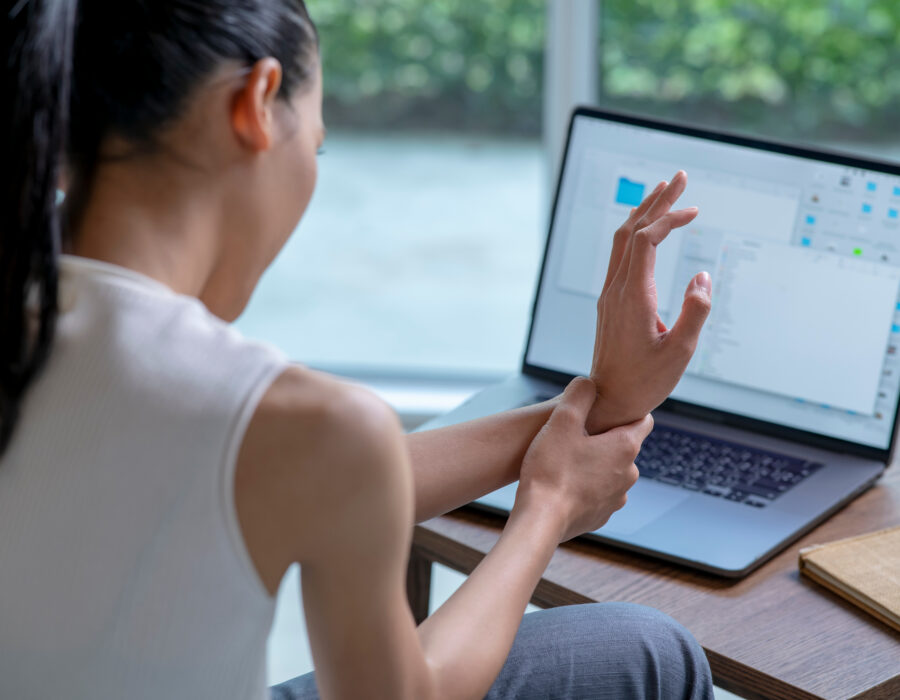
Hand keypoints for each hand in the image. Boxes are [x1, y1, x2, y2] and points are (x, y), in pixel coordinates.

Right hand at [513, 377, 652, 542]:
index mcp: (625, 447)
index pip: (643, 420)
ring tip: (566, 460)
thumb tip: (588, 383)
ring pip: (610, 472)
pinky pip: (598, 494)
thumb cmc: (551, 469)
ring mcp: (617, 498)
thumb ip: (578, 395)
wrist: (540, 519)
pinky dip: (586, 487)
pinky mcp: (601, 516)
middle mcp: (629, 474)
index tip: (608, 409)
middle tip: (576, 434)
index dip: (626, 411)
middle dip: (604, 439)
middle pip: (623, 447)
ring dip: (594, 464)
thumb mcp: (561, 421)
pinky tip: (563, 485)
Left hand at [587, 171, 711, 433]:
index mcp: (632, 297)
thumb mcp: (680, 352)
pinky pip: (620, 256)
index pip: (646, 241)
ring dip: (642, 213)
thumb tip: (702, 277)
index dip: (669, 219)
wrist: (610, 398)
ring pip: (621, 241)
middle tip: (679, 177)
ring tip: (664, 192)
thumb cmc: (645, 380)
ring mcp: (610, 294)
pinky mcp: (611, 301)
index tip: (694, 210)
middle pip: (630, 231)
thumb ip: (694, 311)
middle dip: (655, 201)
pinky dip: (636, 234)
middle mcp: (616, 289)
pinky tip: (648, 230)